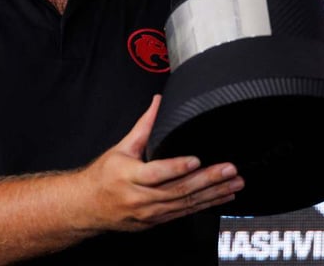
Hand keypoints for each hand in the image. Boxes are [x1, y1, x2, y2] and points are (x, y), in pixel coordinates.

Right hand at [79, 96, 242, 231]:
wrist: (89, 207)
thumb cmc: (104, 176)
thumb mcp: (121, 148)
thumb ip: (143, 126)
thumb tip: (158, 103)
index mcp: (129, 175)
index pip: (155, 173)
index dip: (176, 167)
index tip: (196, 160)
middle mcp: (140, 197)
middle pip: (177, 190)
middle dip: (207, 180)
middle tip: (228, 170)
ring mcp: (150, 212)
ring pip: (186, 204)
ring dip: (213, 194)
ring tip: (234, 183)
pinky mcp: (157, 221)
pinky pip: (185, 213)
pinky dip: (205, 204)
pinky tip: (222, 197)